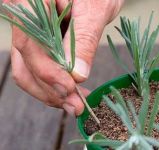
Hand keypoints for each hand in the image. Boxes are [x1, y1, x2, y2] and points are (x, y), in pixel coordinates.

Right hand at [7, 0, 123, 115]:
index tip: (69, 89)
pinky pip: (40, 65)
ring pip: (29, 68)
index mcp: (30, 2)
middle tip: (74, 106)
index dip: (47, 72)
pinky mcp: (40, 41)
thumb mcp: (94, 11)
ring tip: (74, 103)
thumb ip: (84, 40)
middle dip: (50, 88)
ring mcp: (29, 30)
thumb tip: (77, 75)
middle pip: (26, 61)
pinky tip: (70, 91)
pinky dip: (53, 81)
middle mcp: (23, 18)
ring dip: (51, 90)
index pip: (29, 44)